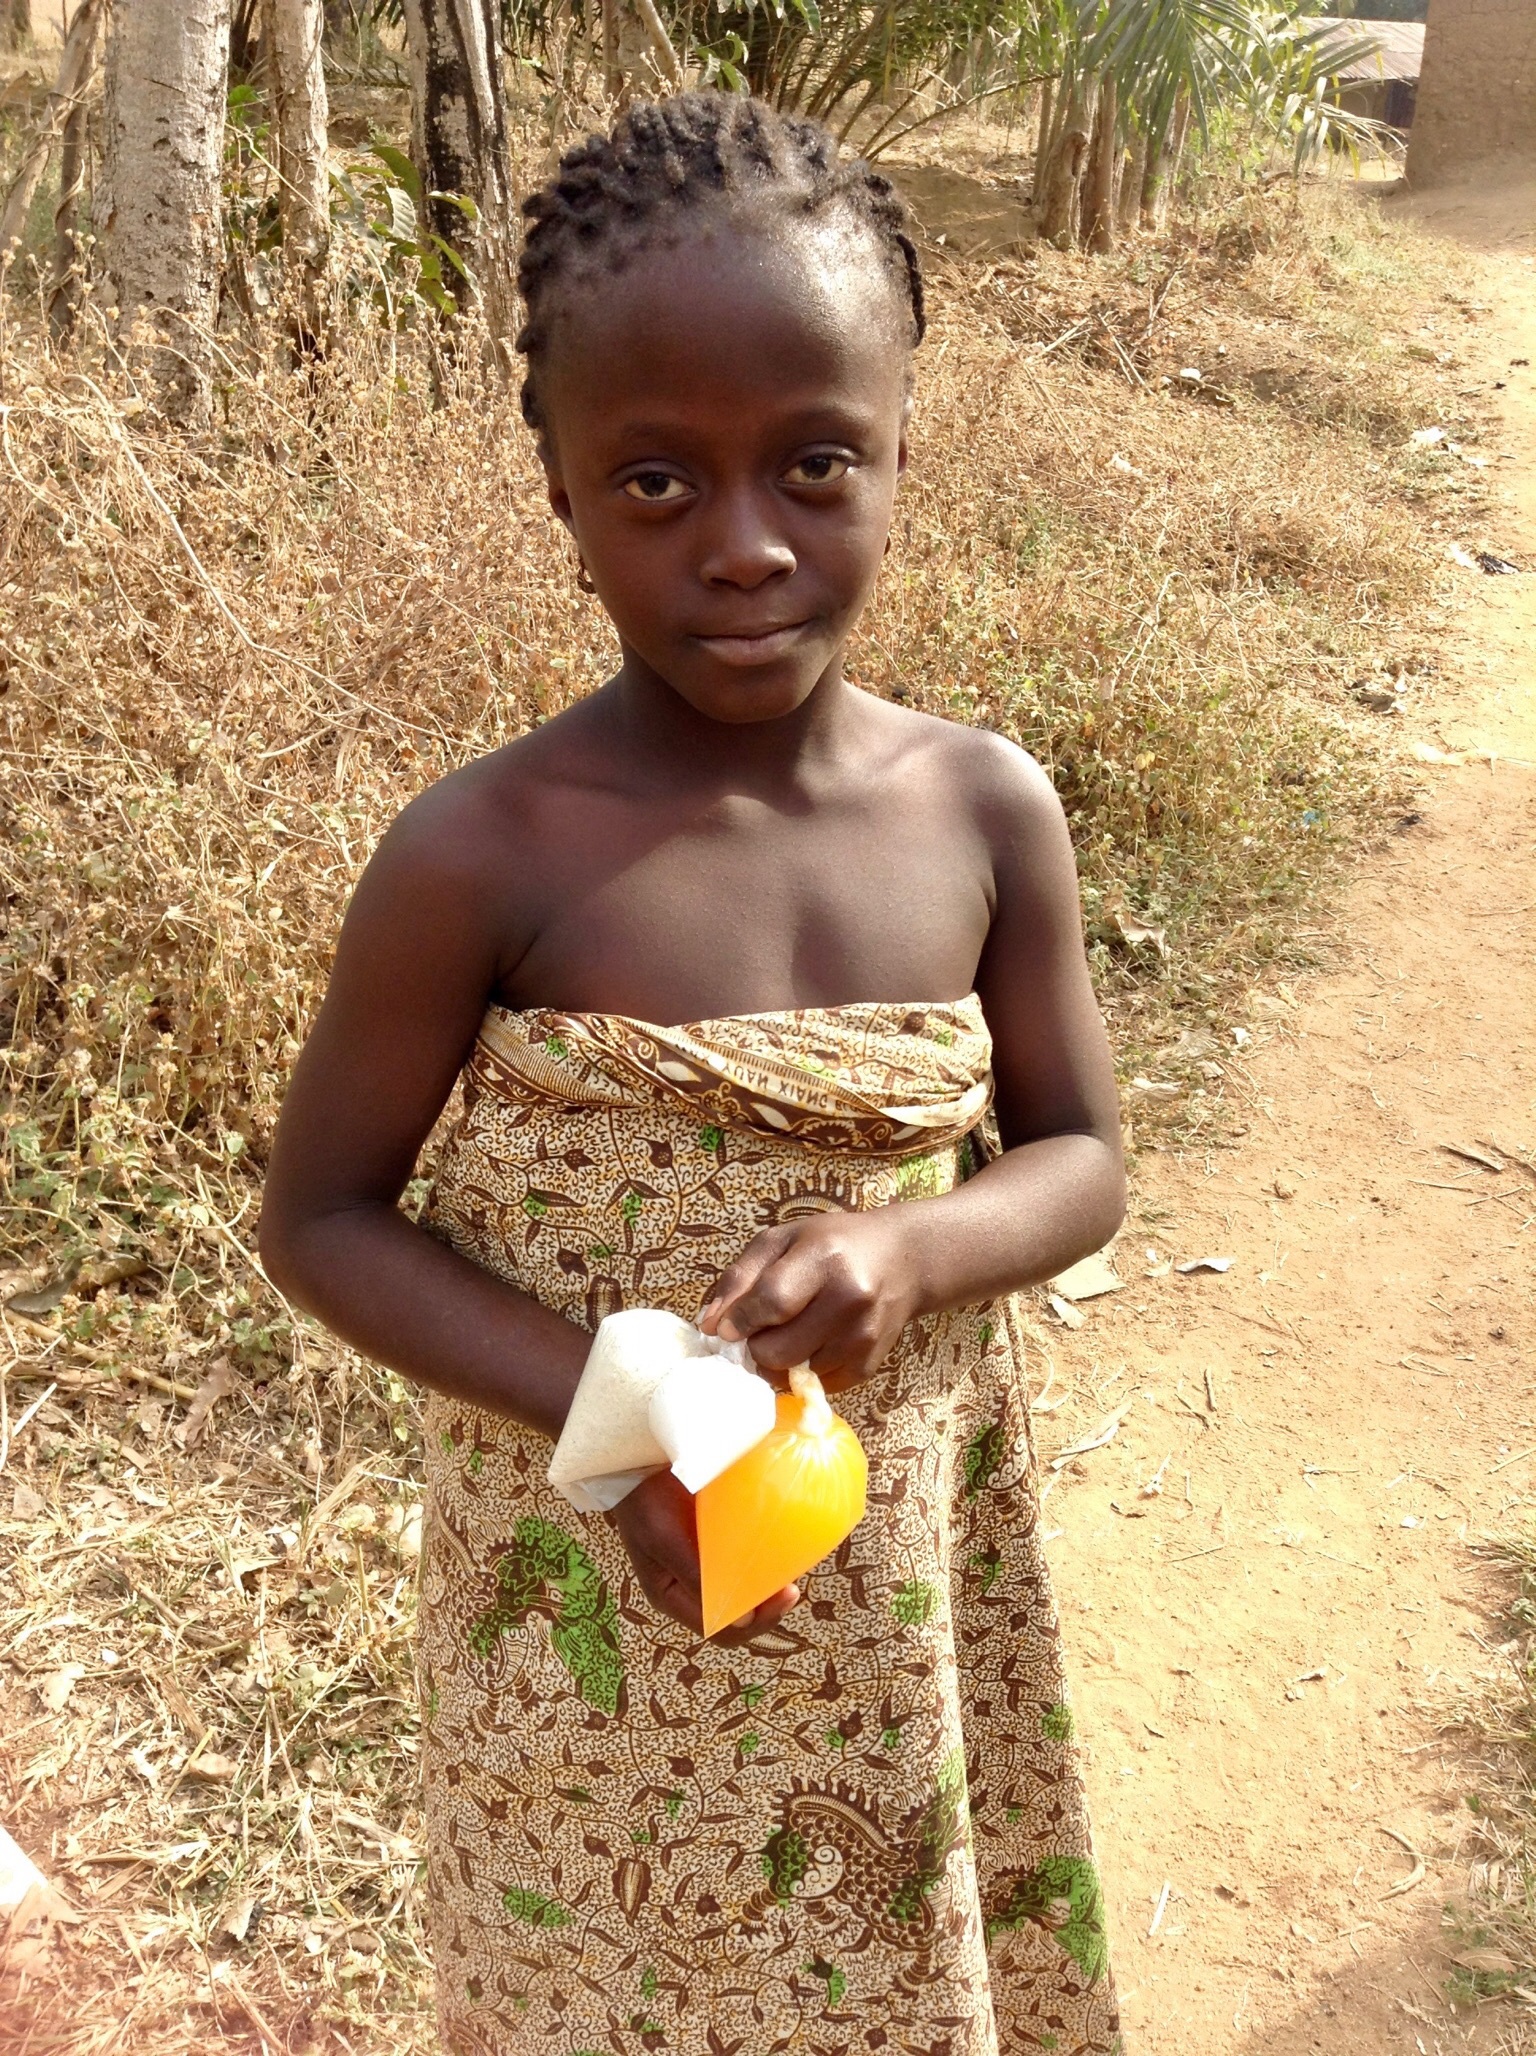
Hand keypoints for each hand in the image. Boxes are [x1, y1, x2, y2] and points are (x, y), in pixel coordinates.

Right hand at [609, 1469, 798, 1645]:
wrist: (636, 1462)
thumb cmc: (644, 1500)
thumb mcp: (664, 1538)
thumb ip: (695, 1577)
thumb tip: (740, 1621)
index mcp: (671, 1596)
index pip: (718, 1629)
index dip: (755, 1622)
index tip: (783, 1596)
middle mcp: (688, 1588)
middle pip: (734, 1617)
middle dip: (766, 1608)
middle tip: (792, 1587)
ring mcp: (700, 1567)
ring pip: (740, 1593)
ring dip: (766, 1588)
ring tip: (789, 1570)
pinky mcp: (711, 1545)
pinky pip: (740, 1564)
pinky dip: (760, 1562)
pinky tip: (775, 1548)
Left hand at [698, 1208, 920, 1392]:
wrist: (903, 1260)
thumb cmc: (834, 1244)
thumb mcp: (783, 1240)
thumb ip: (741, 1278)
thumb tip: (710, 1326)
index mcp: (824, 1258)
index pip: (771, 1302)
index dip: (738, 1321)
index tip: (724, 1328)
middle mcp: (849, 1299)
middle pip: (776, 1350)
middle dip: (756, 1344)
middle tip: (762, 1327)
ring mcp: (862, 1337)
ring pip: (792, 1373)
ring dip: (779, 1359)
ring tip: (793, 1329)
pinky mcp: (868, 1365)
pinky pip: (815, 1385)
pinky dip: (804, 1369)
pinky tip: (815, 1341)